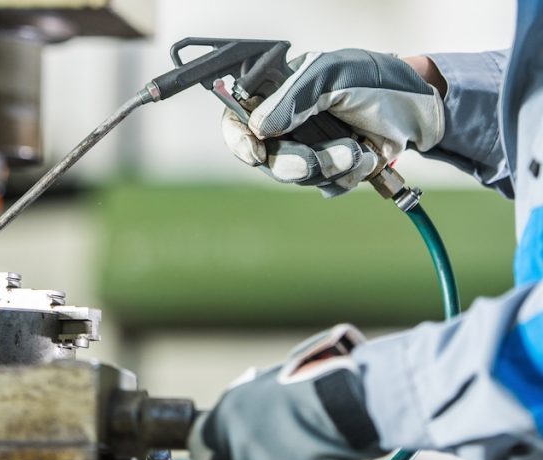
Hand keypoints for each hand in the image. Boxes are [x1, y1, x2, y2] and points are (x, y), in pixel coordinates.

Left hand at [187, 324, 386, 459]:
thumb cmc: (316, 380)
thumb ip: (246, 405)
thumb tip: (241, 415)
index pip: (202, 447)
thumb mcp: (266, 382)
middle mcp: (236, 450)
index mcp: (226, 417)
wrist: (350, 401)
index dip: (218, 448)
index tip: (227, 451)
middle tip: (285, 447)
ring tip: (313, 449)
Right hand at [222, 49, 444, 194]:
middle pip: (266, 159)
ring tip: (357, 148)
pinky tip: (364, 157)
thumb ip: (291, 98)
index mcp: (276, 95)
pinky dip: (347, 177)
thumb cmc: (374, 79)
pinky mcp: (331, 169)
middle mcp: (286, 125)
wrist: (419, 107)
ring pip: (297, 177)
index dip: (240, 141)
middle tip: (320, 158)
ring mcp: (307, 149)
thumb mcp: (329, 75)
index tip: (258, 154)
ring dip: (331, 167)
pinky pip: (325, 187)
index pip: (236, 121)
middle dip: (298, 162)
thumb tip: (258, 128)